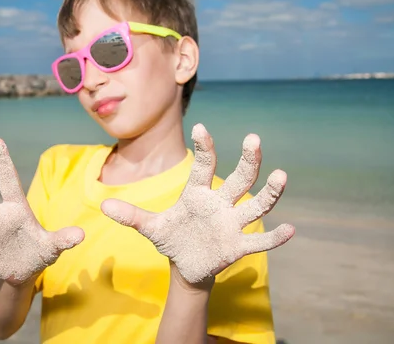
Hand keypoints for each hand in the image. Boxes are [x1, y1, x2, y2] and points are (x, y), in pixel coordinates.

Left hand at [101, 123, 294, 283]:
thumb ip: (131, 215)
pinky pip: (259, 240)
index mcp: (197, 193)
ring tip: (281, 175)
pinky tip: (291, 229)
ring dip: (269, 192)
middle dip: (247, 161)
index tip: (200, 128)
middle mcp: (219, 203)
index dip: (205, 148)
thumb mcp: (151, 228)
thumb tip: (102, 206)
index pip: (204, 166)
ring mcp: (231, 223)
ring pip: (256, 204)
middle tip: (253, 139)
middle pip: (239, 178)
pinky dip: (274, 237)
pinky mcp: (238, 245)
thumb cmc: (172, 238)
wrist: (184, 265)